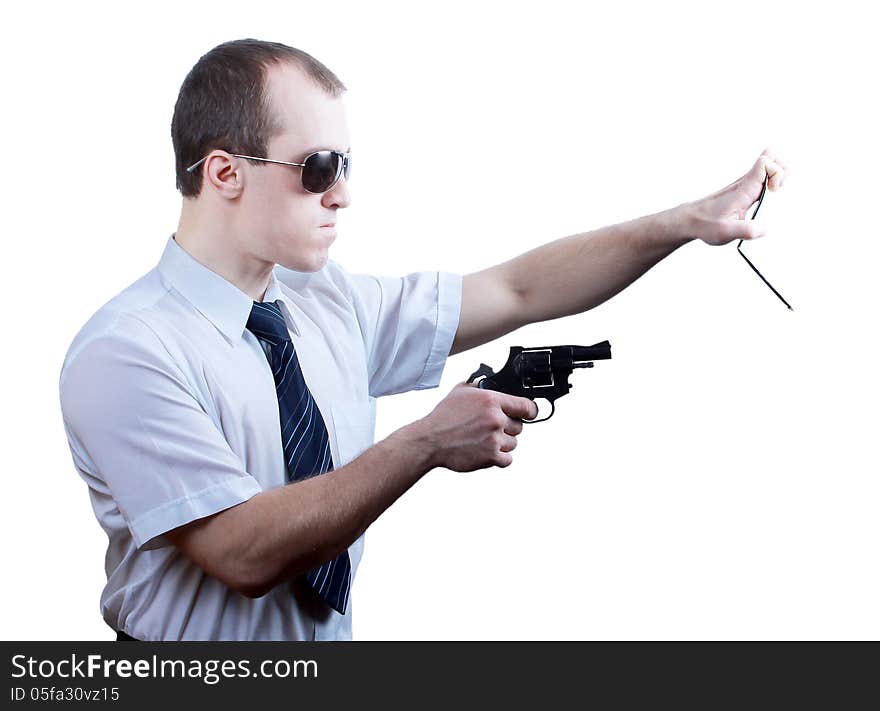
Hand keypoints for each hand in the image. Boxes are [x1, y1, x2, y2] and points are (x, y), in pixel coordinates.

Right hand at [420, 382, 537, 471]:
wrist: (430, 440)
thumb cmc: (443, 417)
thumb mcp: (460, 391)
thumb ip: (479, 386)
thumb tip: (491, 383)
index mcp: (491, 400)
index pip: (526, 406)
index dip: (529, 411)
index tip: (528, 414)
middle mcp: (496, 419)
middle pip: (519, 426)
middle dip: (508, 428)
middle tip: (491, 428)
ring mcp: (494, 439)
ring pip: (513, 443)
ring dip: (502, 443)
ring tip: (483, 440)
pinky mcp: (491, 457)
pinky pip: (507, 459)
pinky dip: (499, 458)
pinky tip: (486, 451)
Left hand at [685, 148, 789, 245]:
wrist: (690, 220)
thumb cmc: (706, 224)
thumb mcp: (725, 232)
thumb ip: (746, 230)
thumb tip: (764, 229)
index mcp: (744, 188)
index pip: (766, 161)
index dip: (777, 172)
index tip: (774, 191)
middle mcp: (747, 182)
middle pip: (772, 156)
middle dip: (783, 170)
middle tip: (777, 190)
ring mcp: (747, 184)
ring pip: (770, 163)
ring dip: (779, 175)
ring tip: (774, 194)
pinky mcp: (746, 190)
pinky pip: (765, 175)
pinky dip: (772, 182)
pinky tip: (768, 200)